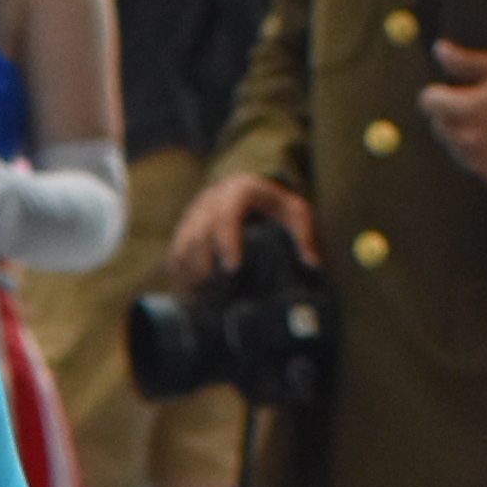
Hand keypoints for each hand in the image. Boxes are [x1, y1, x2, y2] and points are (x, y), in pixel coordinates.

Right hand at [168, 166, 318, 285]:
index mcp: (239, 190)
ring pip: (182, 245)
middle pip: (198, 233)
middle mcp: (210, 199)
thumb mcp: (297, 214)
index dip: (226, 239)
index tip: (233, 266)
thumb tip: (312, 263)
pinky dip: (182, 277)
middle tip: (218, 290)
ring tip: (205, 296)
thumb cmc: (276, 206)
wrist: (249, 192)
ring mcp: (193, 214)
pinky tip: (193, 294)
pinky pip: (174, 256)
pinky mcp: (183, 230)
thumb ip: (305, 235)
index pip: (226, 212)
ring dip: (191, 274)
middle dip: (205, 265)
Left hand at [422, 41, 486, 192]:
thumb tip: (438, 49)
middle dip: (452, 114)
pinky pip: (479, 166)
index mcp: (467, 109)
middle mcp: (469, 140)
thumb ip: (467, 62)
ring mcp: (482, 164)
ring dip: (467, 136)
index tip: (451, 89)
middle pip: (440, 126)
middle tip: (482, 104)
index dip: (439, 93)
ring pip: (457, 148)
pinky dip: (486, 156)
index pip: (429, 102)